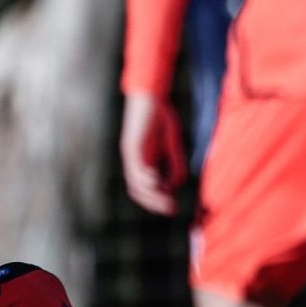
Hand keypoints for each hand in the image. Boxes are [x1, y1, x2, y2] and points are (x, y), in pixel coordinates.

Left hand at [120, 92, 186, 215]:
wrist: (151, 96)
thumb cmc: (162, 119)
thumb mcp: (172, 146)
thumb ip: (174, 164)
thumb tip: (175, 186)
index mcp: (144, 163)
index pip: (146, 189)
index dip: (157, 200)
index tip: (173, 207)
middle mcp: (134, 162)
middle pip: (138, 191)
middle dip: (155, 203)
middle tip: (171, 210)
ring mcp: (131, 155)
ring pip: (136, 182)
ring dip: (151, 194)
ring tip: (166, 202)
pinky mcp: (131, 146)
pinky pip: (135, 166)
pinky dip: (144, 177)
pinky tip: (155, 181)